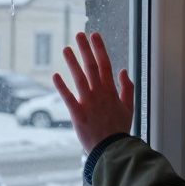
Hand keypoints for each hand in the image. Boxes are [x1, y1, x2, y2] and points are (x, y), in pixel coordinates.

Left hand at [53, 31, 134, 151]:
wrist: (112, 150)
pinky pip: (68, 98)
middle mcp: (100, 94)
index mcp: (111, 92)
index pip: (106, 65)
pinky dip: (62, 86)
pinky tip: (55, 75)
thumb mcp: (129, 108)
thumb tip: (123, 70)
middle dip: (85, 50)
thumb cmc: (119, 130)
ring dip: (72, 62)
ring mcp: (88, 103)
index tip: (94, 35)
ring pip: (80, 78)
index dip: (99, 49)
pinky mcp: (78, 114)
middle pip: (92, 67)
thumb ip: (127, 88)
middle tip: (79, 35)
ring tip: (66, 48)